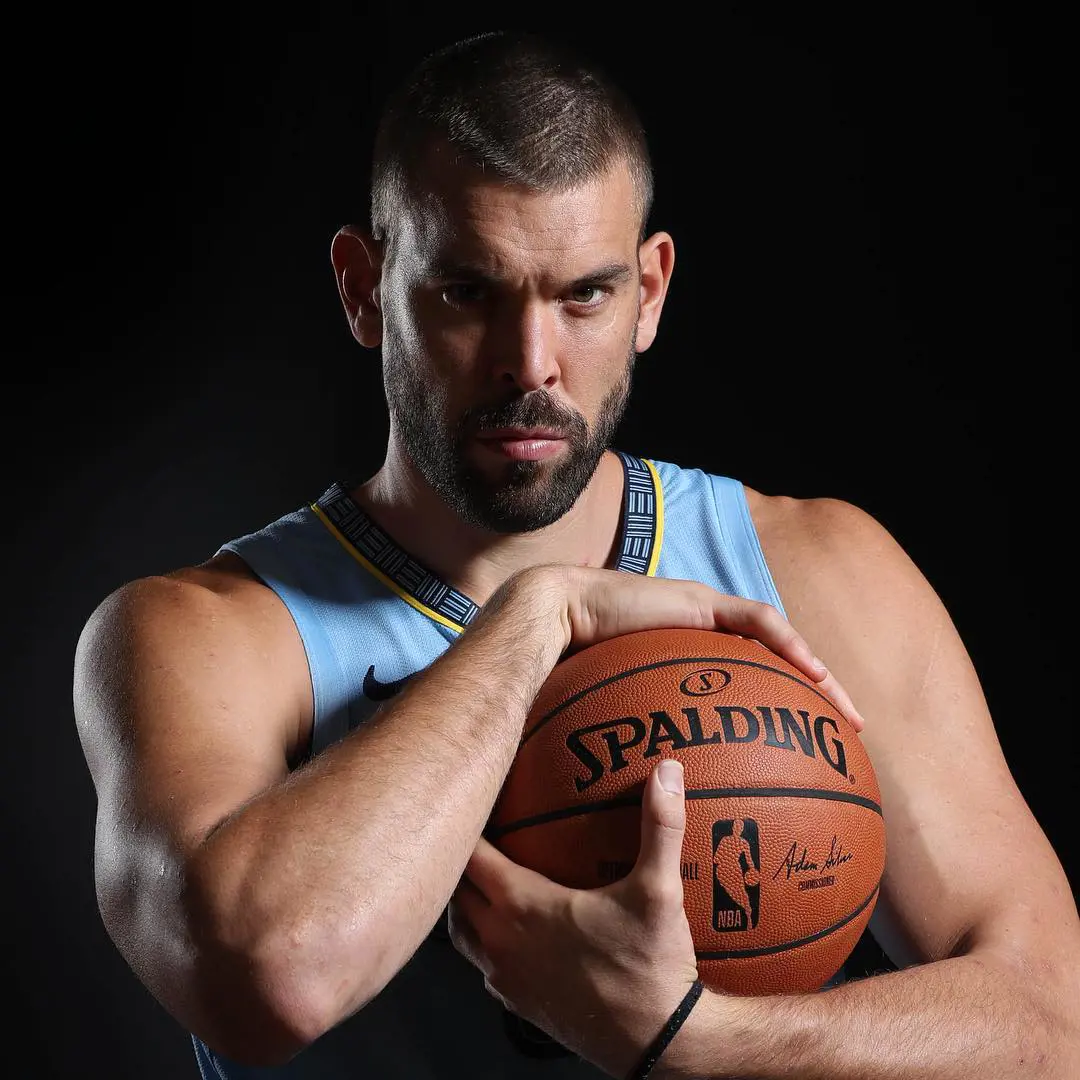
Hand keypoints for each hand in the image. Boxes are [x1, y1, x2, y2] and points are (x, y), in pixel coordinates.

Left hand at [448, 758, 698, 1077]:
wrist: (657, 1043)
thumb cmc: (650, 966)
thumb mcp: (658, 890)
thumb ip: (660, 824)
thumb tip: (668, 768)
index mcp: (521, 906)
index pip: (469, 855)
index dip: (465, 824)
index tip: (474, 799)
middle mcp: (500, 941)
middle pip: (455, 890)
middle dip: (458, 858)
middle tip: (478, 828)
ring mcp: (504, 976)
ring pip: (461, 929)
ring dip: (464, 899)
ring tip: (484, 873)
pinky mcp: (516, 1002)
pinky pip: (481, 960)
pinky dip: (482, 936)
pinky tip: (510, 926)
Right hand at [485, 566, 863, 731]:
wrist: (553, 621)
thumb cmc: (567, 675)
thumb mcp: (606, 726)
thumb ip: (627, 755)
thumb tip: (628, 818)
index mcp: (682, 666)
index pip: (741, 691)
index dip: (772, 722)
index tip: (796, 761)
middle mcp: (698, 639)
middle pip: (770, 668)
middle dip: (809, 703)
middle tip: (838, 741)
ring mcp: (701, 615)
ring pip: (777, 642)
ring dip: (815, 675)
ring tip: (844, 713)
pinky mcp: (701, 600)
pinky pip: (759, 621)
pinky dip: (792, 647)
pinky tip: (815, 676)